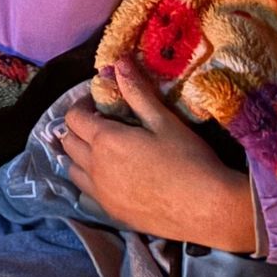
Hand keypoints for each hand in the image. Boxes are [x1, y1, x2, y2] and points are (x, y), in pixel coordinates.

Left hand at [59, 57, 255, 250]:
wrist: (208, 208)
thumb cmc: (190, 159)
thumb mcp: (164, 121)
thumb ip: (137, 92)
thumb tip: (118, 63)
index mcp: (105, 140)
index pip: (74, 117)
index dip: (82, 105)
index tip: (99, 102)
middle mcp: (95, 167)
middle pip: (68, 142)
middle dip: (79, 128)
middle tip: (102, 123)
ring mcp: (100, 194)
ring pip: (72, 170)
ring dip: (79, 156)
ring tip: (102, 151)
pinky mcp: (110, 214)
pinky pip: (84, 196)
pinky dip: (87, 184)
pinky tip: (106, 181)